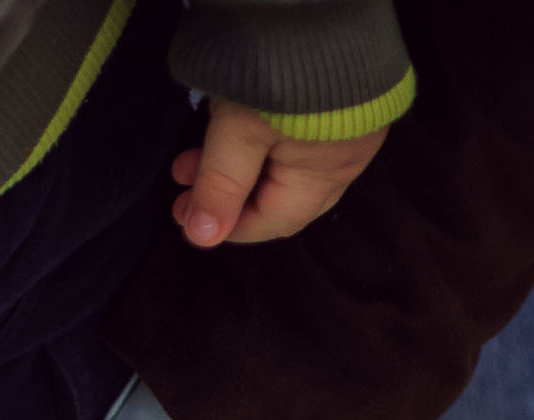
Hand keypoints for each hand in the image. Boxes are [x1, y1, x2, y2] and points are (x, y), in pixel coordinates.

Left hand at [173, 98, 387, 247]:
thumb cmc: (279, 67)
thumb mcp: (237, 130)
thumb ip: (220, 186)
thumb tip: (201, 238)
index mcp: (329, 171)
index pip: (275, 221)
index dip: (228, 227)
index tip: (185, 219)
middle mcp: (349, 155)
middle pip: (284, 200)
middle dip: (229, 199)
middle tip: (182, 191)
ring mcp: (352, 126)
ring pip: (287, 170)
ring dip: (237, 171)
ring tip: (189, 161)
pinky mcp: (344, 99)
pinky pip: (299, 141)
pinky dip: (259, 148)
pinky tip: (229, 138)